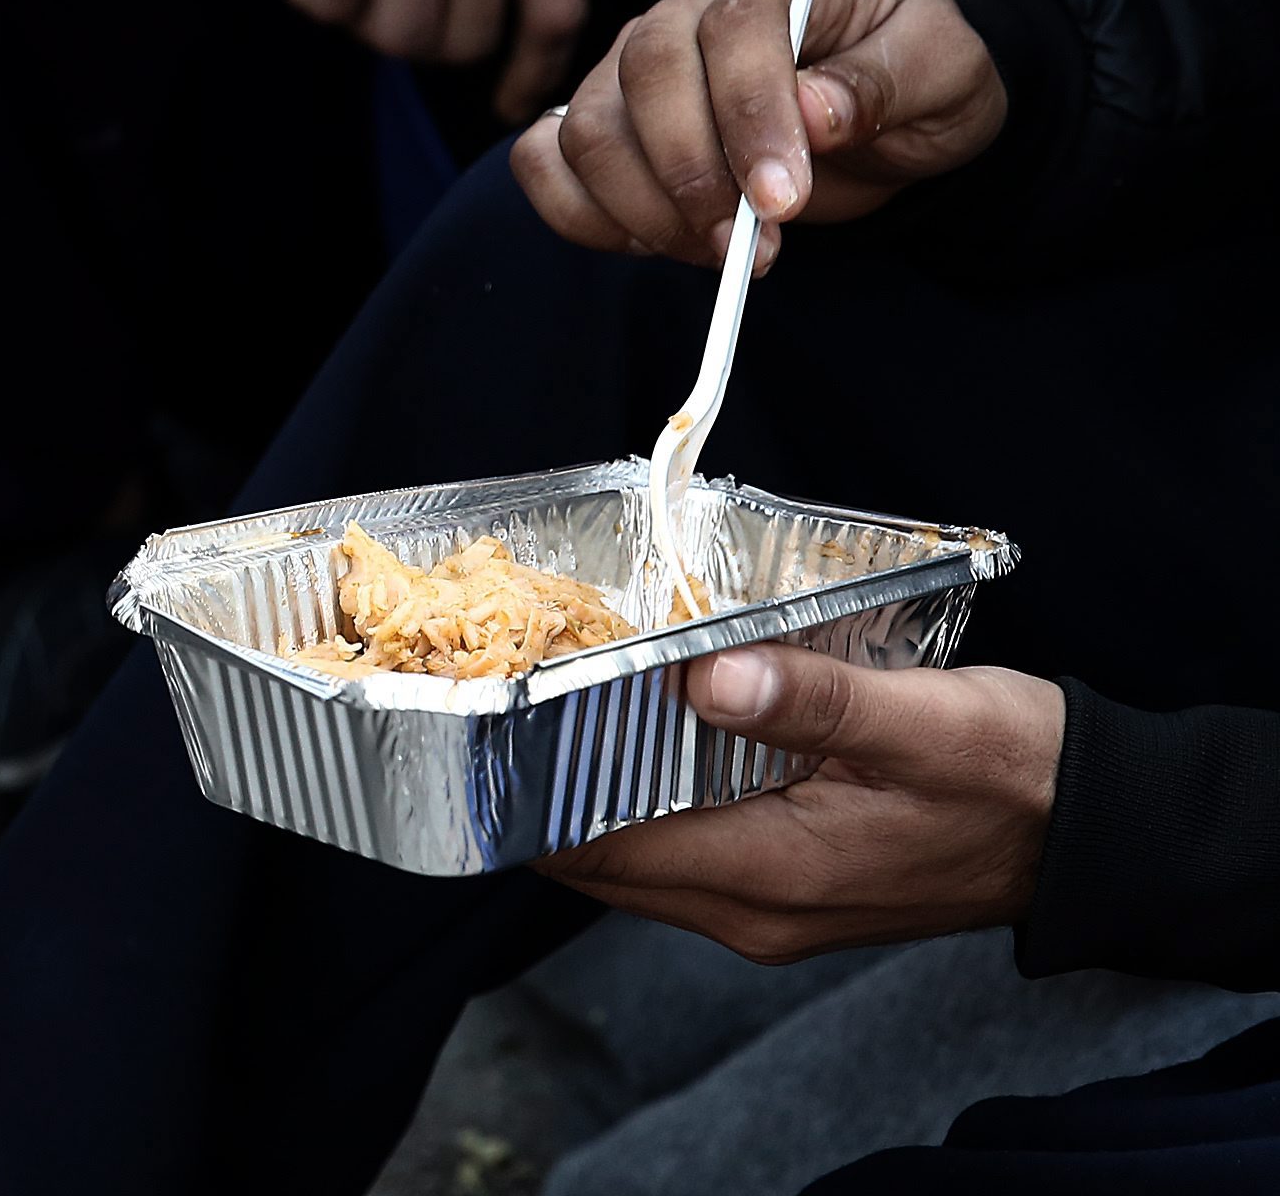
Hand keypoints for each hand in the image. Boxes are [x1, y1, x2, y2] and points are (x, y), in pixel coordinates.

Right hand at [511, 0, 1006, 270]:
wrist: (887, 109)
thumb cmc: (914, 77)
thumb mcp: (944, 72)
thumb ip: (884, 82)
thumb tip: (813, 110)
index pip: (734, 26)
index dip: (747, 114)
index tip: (782, 200)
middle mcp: (689, 6)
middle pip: (643, 73)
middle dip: (689, 175)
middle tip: (748, 250)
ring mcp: (632, 61)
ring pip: (586, 126)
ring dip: (643, 208)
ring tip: (720, 253)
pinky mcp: (603, 118)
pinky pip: (543, 159)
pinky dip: (578, 212)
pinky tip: (649, 240)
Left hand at [540, 646, 1062, 961]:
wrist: (1094, 831)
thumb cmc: (1018, 773)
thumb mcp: (923, 719)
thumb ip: (810, 701)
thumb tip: (704, 676)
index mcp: (772, 876)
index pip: (596, 852)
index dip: (529, 790)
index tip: (494, 715)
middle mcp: (755, 911)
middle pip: (596, 860)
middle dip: (545, 783)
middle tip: (515, 688)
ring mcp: (770, 909)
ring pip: (633, 858)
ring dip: (590, 790)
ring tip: (564, 697)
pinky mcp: (788, 890)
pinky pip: (681, 851)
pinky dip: (644, 801)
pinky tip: (640, 730)